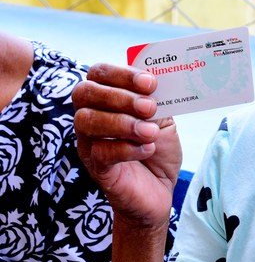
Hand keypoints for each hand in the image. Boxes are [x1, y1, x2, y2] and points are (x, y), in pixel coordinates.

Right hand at [73, 63, 181, 227]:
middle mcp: (91, 117)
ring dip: (124, 123)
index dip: (122, 73)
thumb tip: (158, 78)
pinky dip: (128, 148)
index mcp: (108, 99)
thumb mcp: (163, 118)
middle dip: (120, 96)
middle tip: (150, 108)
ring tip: (150, 133)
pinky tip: (147, 149)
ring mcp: (89, 143)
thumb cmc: (158, 148)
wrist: (160, 189)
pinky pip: (100, 151)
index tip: (150, 82)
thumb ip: (158, 99)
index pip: (98, 73)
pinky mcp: (96, 168)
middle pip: (84, 92)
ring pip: (87, 121)